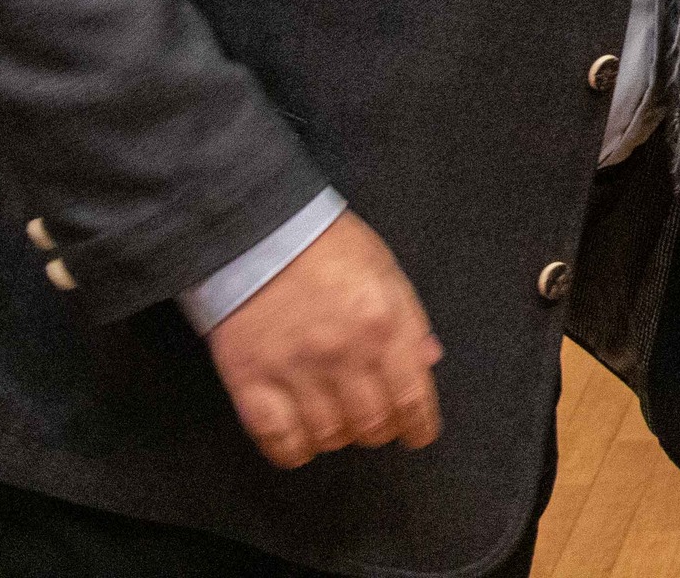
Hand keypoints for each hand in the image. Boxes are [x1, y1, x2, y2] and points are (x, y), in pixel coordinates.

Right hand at [207, 209, 442, 469]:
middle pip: (371, 424)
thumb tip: (428, 361)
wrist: (258, 229)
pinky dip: (295, 449)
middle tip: (374, 420)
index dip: (418, 426)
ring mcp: (296, 370)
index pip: (411, 398)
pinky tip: (300, 435)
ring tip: (336, 418)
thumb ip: (408, 320)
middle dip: (379, 429)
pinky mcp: (251, 381)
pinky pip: (280, 440)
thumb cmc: (327, 245)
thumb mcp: (385, 269)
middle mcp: (344, 353)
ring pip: (329, 436)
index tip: (417, 434)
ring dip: (339, 436)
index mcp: (384, 322)